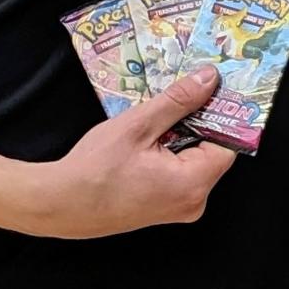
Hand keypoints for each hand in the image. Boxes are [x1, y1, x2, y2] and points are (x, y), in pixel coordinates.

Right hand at [24, 64, 237, 238]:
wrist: (59, 204)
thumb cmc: (94, 170)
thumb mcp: (138, 126)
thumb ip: (178, 101)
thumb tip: (208, 79)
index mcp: (193, 184)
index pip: (229, 143)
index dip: (223, 114)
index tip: (216, 88)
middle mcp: (193, 202)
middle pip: (214, 151)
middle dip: (200, 121)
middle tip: (184, 93)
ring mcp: (179, 208)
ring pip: (196, 161)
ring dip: (183, 135)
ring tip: (160, 115)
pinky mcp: (164, 208)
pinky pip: (181, 173)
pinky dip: (172, 152)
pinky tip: (152, 137)